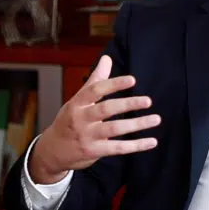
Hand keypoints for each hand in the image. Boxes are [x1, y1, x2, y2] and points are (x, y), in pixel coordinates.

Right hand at [29, 55, 159, 183]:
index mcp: (77, 103)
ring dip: (137, 124)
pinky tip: (151, 141)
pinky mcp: (93, 152)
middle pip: (106, 109)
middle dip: (128, 104)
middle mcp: (80, 119)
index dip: (114, 84)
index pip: (95, 90)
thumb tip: (107, 58)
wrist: (52, 151)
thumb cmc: (69, 121)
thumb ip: (95, 80)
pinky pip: (117, 148)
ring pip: (114, 129)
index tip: (133, 80)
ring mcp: (87, 136)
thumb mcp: (77, 100)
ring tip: (156, 119)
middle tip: (148, 101)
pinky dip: (136, 145)